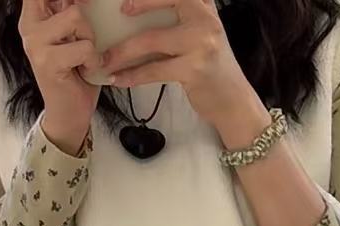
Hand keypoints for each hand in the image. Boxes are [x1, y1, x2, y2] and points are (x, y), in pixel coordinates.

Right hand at [19, 0, 106, 153]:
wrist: (69, 115)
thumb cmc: (76, 76)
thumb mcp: (72, 37)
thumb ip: (70, 15)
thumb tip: (85, 0)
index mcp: (33, 16)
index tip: (79, 5)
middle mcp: (29, 26)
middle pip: (67, 1)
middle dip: (83, 18)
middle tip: (84, 40)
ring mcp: (35, 43)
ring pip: (76, 17)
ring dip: (90, 39)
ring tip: (85, 58)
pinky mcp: (48, 61)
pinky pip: (85, 46)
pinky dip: (94, 60)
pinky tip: (86, 71)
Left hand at [104, 0, 259, 131]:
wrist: (233, 100)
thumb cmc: (211, 67)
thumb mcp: (201, 33)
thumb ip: (181, 18)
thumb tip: (139, 16)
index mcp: (204, 5)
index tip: (127, 2)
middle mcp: (205, 19)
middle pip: (164, 1)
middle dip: (136, 7)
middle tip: (114, 19)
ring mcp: (201, 43)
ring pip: (151, 41)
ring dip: (123, 52)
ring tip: (106, 61)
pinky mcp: (193, 69)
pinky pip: (154, 70)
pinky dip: (133, 75)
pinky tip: (119, 79)